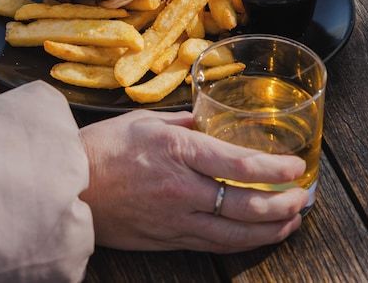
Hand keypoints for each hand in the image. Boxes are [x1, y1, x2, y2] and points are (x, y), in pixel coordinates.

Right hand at [79, 110, 308, 251]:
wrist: (62, 187)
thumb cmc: (101, 148)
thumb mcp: (146, 121)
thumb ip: (187, 123)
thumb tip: (216, 122)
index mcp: (177, 151)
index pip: (240, 165)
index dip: (276, 170)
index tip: (297, 167)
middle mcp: (180, 189)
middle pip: (245, 205)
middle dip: (283, 203)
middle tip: (304, 196)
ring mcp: (173, 219)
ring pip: (234, 234)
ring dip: (270, 229)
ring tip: (293, 220)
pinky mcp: (165, 240)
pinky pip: (212, 246)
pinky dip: (242, 243)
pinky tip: (259, 236)